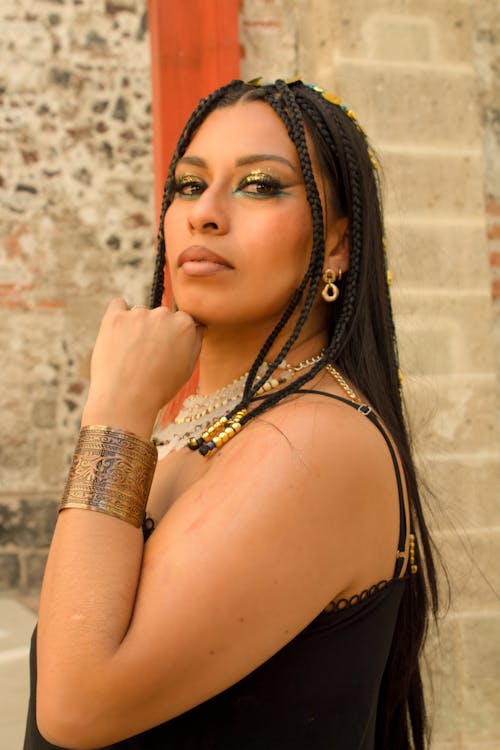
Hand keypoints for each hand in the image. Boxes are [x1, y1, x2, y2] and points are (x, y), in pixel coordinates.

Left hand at [82, 299, 203, 436]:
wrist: (125, 401)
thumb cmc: (159, 389)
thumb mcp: (188, 369)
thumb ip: (195, 342)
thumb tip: (198, 326)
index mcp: (185, 325)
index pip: (182, 320)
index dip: (173, 337)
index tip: (166, 351)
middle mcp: (164, 314)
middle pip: (161, 316)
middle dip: (156, 330)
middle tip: (147, 356)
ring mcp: (138, 313)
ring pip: (140, 314)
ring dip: (137, 327)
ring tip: (130, 356)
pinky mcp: (115, 317)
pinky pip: (118, 305)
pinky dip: (118, 314)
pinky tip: (117, 333)